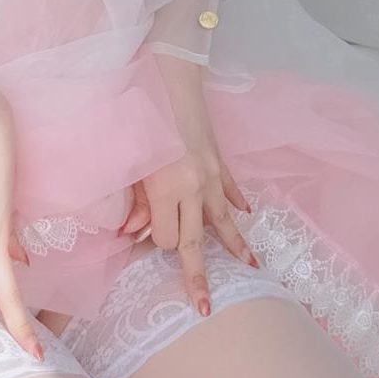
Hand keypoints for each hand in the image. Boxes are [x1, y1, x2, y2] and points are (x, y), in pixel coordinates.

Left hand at [119, 60, 258, 315]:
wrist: (169, 70)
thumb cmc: (139, 111)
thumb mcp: (128, 159)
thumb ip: (133, 200)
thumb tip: (132, 234)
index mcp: (167, 188)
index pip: (166, 239)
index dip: (153, 245)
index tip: (141, 240)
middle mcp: (195, 186)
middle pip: (198, 241)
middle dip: (199, 276)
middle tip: (204, 308)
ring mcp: (211, 172)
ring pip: (225, 219)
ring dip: (236, 246)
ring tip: (250, 268)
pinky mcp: (218, 157)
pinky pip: (231, 187)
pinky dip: (238, 203)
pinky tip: (247, 213)